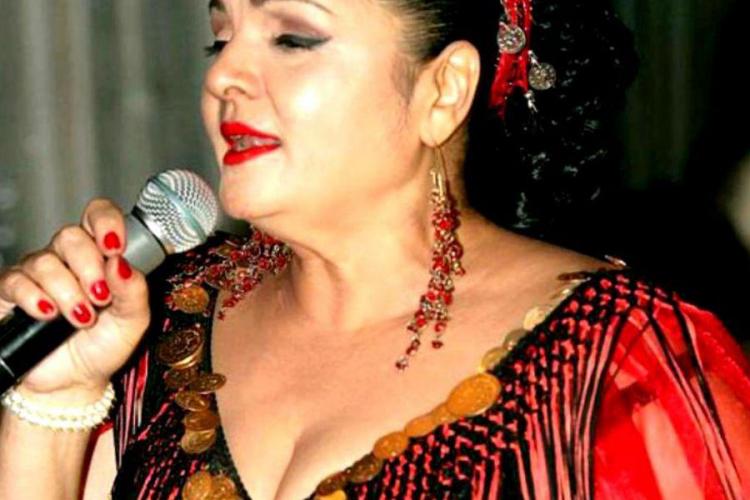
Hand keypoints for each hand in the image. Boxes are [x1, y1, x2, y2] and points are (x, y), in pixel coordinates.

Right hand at [0, 199, 150, 400]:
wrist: (73, 382)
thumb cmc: (103, 346)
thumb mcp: (133, 321)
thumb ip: (134, 291)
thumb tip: (122, 263)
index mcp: (100, 256)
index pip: (98, 216)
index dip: (105, 222)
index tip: (115, 246)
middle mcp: (67, 259)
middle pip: (71, 236)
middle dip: (89, 268)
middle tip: (100, 298)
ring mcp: (37, 274)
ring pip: (45, 262)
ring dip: (68, 292)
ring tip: (81, 319)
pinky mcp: (10, 293)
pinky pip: (16, 282)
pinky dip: (35, 298)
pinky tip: (48, 314)